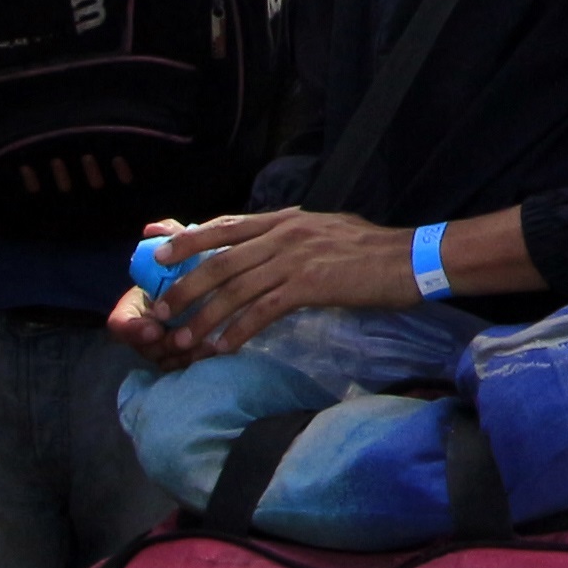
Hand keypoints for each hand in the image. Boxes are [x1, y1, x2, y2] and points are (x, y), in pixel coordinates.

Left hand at [137, 206, 441, 360]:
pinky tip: (223, 348)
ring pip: (234, 290)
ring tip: (183, 340)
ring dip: (204, 318)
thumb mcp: (325, 230)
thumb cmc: (372, 249)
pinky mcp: (308, 287)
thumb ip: (292, 237)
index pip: (225, 226)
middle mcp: (283, 235)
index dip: (188, 240)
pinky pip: (261, 312)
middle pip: (220, 261)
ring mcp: (295, 260)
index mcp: (285, 219)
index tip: (158, 254)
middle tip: (161, 311)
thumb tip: (266, 249)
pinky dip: (237, 331)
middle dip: (184, 287)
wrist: (409, 260)